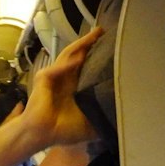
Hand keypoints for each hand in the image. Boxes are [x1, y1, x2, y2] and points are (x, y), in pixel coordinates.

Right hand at [22, 27, 102, 150]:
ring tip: (94, 34)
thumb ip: (102, 116)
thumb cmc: (61, 130)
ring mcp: (53, 76)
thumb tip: (122, 117)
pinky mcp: (43, 78)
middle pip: (77, 55)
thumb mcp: (89, 123)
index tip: (110, 46)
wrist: (42, 134)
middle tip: (102, 31)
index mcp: (73, 87)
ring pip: (68, 55)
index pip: (86, 65)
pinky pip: (57, 68)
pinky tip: (79, 58)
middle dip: (89, 43)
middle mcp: (64, 78)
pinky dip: (67, 64)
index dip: (95, 55)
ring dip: (81, 44)